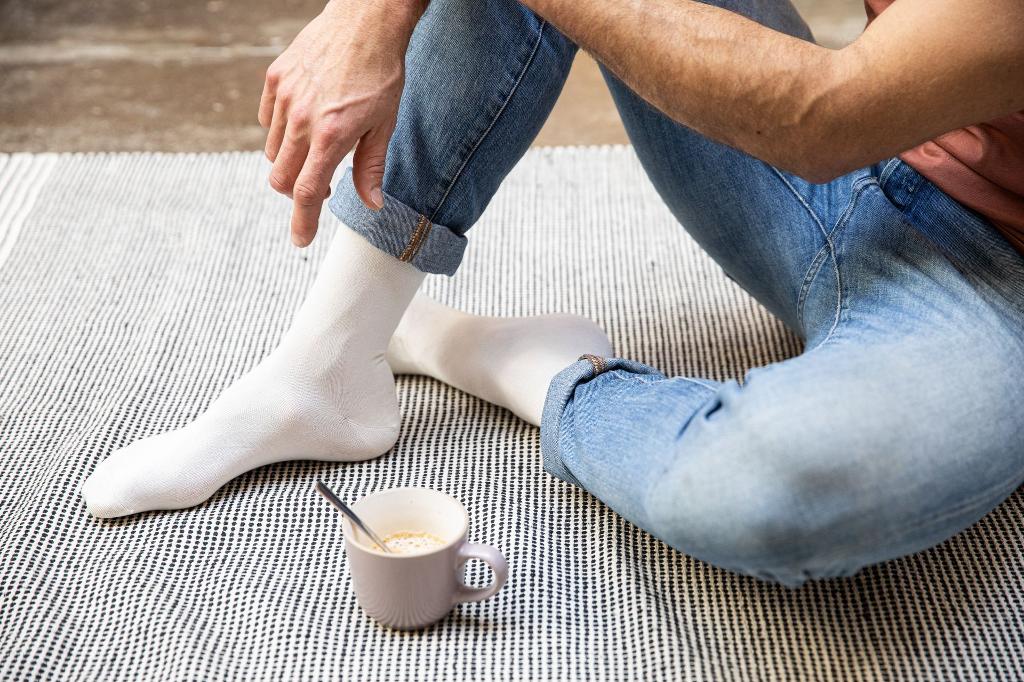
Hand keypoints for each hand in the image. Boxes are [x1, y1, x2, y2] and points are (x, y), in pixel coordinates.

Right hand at [259, 0, 421, 246]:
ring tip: (317, 148)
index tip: (301, 240)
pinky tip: (304, 122)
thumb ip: (371, 167)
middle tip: (319, 186)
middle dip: (295, 192)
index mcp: (331, 136)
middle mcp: (302, 119)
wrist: (366, 20)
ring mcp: (285, 97)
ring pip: (273, 151)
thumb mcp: (385, 124)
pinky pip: (267, 120)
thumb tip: (371, 204)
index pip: (307, 192)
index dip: (303, 221)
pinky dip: (281, 131)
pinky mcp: (276, 78)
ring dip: (290, 161)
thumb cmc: (382, 74)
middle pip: (281, 178)